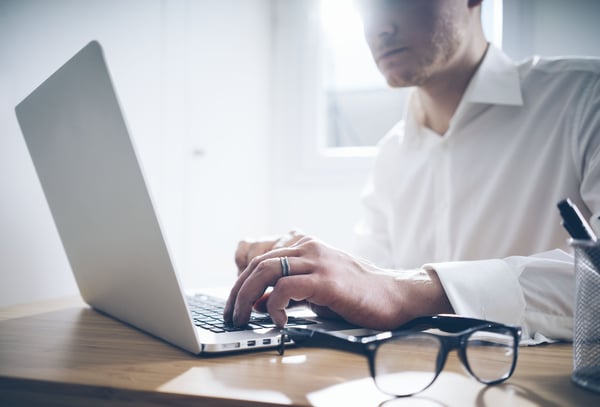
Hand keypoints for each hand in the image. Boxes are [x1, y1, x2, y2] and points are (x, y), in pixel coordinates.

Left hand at [223, 236, 452, 328]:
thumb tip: (257, 303)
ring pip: (266, 271)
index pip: (261, 260)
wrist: (396, 294)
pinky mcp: (326, 280)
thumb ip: (288, 291)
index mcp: (305, 246)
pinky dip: (273, 304)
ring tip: (243, 318)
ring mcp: (317, 262)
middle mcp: (308, 247)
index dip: (240, 284)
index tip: (233, 305)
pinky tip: (278, 320)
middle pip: (258, 264)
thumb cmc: (358, 294)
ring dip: (246, 297)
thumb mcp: (316, 290)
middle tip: (231, 315)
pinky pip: (286, 288)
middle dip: (237, 292)